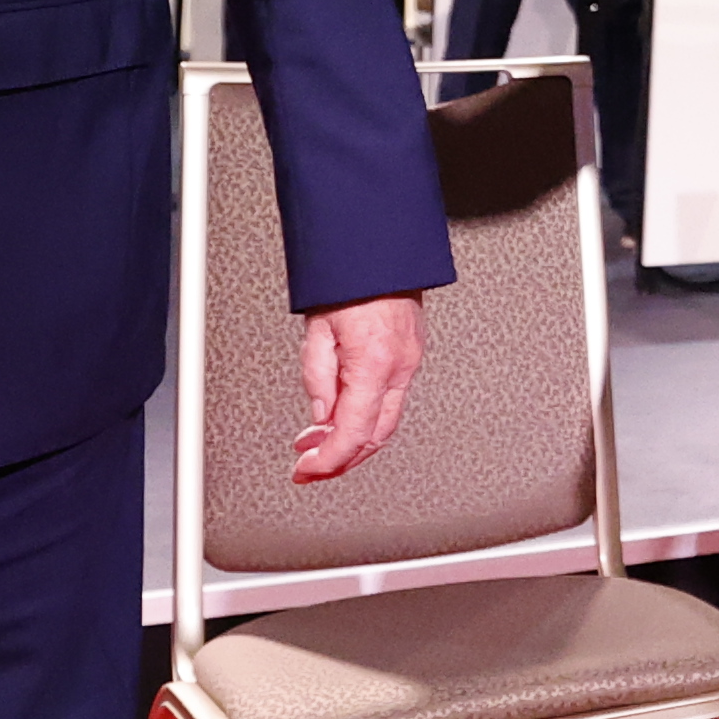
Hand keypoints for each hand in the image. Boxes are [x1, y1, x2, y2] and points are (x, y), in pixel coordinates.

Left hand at [289, 291, 426, 484]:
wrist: (380, 247)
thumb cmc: (349, 276)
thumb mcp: (317, 330)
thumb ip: (318, 378)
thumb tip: (321, 415)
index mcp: (374, 364)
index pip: (352, 433)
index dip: (327, 460)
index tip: (306, 470)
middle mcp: (400, 367)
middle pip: (375, 437)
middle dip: (342, 459)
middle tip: (310, 466)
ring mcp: (410, 361)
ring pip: (386, 421)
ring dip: (353, 439)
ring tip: (319, 441)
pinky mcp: (412, 353)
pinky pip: (391, 398)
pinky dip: (367, 416)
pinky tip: (343, 414)